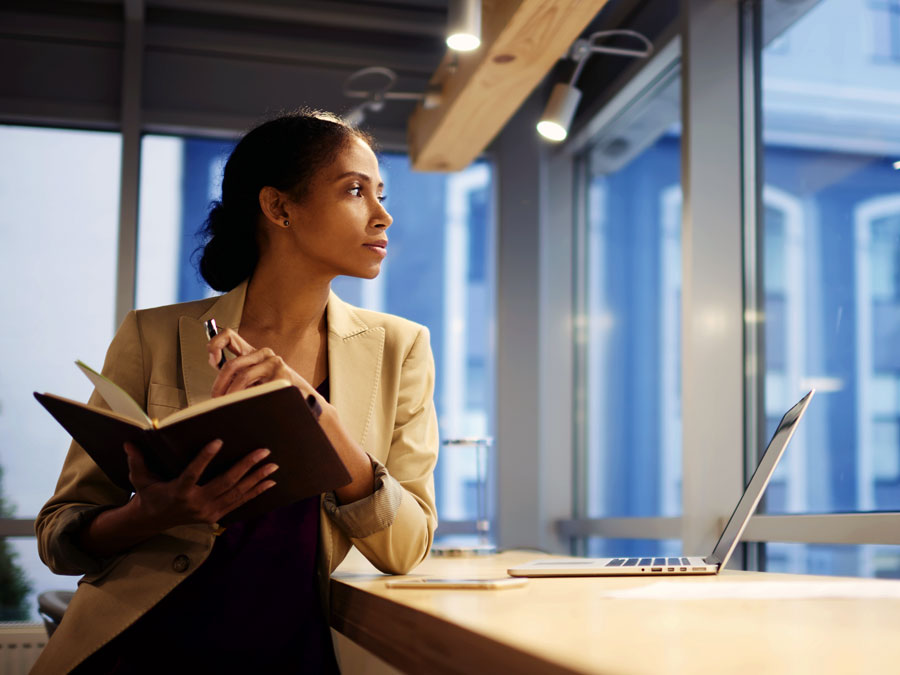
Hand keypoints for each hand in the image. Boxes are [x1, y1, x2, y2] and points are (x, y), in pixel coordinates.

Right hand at [124, 439, 277, 528]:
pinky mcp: (216, 515)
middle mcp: (196, 503)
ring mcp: (208, 511)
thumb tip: (129, 442)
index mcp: (178, 492)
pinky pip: (239, 503)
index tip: (218, 441)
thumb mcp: (140, 478)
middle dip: (246, 466)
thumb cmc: (149, 494)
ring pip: (237, 493)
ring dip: (256, 479)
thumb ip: (137, 461)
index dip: (205, 458)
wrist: (154, 521)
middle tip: (263, 451)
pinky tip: (270, 483)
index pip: (193, 473)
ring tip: (272, 465)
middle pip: (225, 483)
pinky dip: (255, 493)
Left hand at [207, 328, 321, 402]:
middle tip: (216, 398)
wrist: (306, 402)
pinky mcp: (282, 375)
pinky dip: (249, 399)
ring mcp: (274, 363)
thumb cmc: (277, 392)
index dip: (215, 344)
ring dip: (232, 393)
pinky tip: (251, 404)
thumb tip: (217, 387)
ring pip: (244, 376)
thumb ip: (238, 378)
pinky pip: (258, 388)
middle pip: (232, 364)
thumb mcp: (255, 382)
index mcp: (253, 354)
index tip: (213, 361)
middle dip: (220, 384)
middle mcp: (263, 354)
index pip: (229, 337)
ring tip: (229, 405)